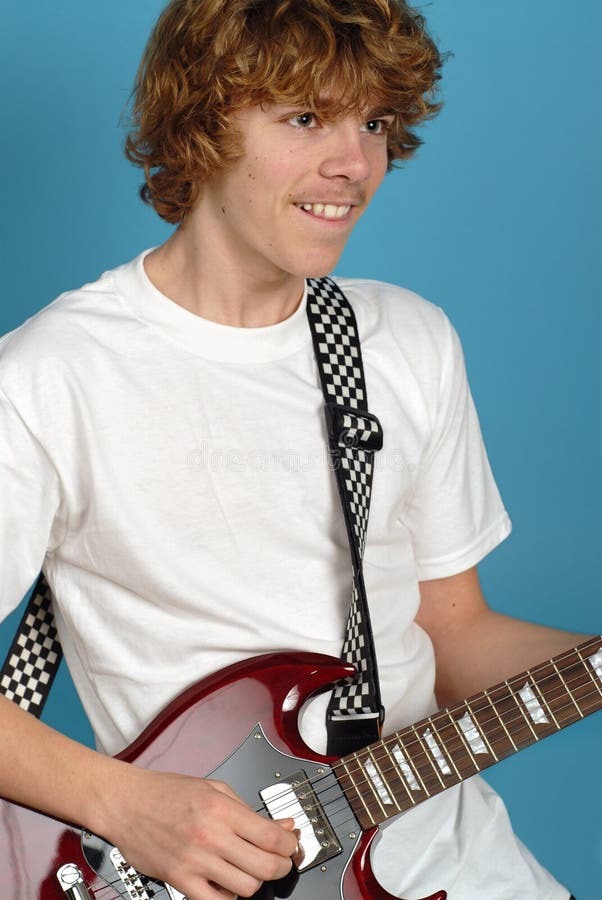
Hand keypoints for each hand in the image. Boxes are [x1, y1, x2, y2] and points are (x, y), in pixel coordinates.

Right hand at [94, 765, 297, 898]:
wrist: (127, 803)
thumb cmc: (167, 792)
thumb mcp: (215, 788)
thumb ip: (249, 810)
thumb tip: (283, 825)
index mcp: (222, 809)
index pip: (271, 837)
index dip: (289, 845)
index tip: (290, 845)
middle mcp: (211, 836)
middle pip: (264, 867)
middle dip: (281, 867)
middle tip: (279, 862)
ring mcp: (195, 861)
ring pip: (245, 888)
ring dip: (255, 883)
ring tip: (251, 870)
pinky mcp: (179, 880)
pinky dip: (228, 898)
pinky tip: (227, 884)